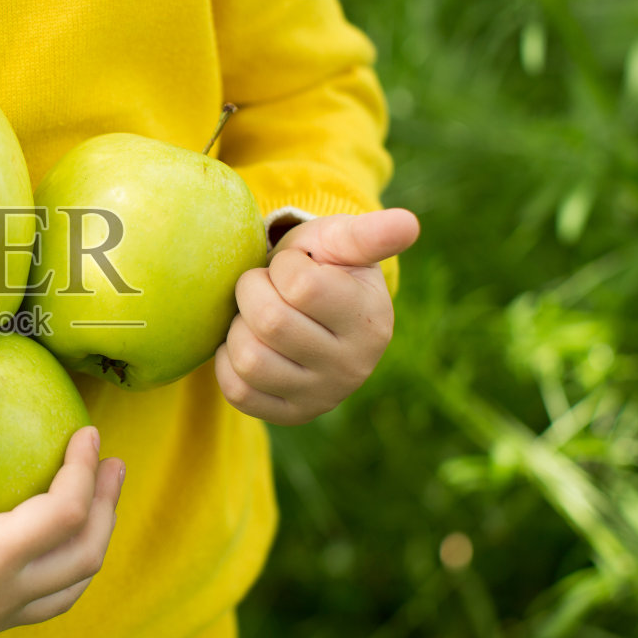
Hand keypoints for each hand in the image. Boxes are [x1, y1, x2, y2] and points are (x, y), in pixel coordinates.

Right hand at [0, 357, 124, 637]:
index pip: (64, 513)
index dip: (85, 469)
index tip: (88, 432)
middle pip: (83, 559)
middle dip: (106, 508)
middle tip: (111, 464)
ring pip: (66, 593)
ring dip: (88, 545)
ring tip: (93, 502)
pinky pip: (35, 607)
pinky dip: (57, 571)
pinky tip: (46, 537)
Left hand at [214, 208, 419, 424]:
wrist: (315, 312)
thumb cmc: (326, 266)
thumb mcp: (343, 242)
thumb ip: (370, 233)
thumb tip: (409, 223)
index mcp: (369, 319)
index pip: (300, 285)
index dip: (282, 266)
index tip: (293, 267)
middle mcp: (353, 366)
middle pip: (270, 322)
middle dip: (252, 292)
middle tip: (265, 287)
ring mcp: (322, 396)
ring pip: (249, 360)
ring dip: (238, 328)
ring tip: (257, 317)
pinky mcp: (290, 415)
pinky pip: (238, 392)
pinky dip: (228, 363)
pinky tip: (248, 343)